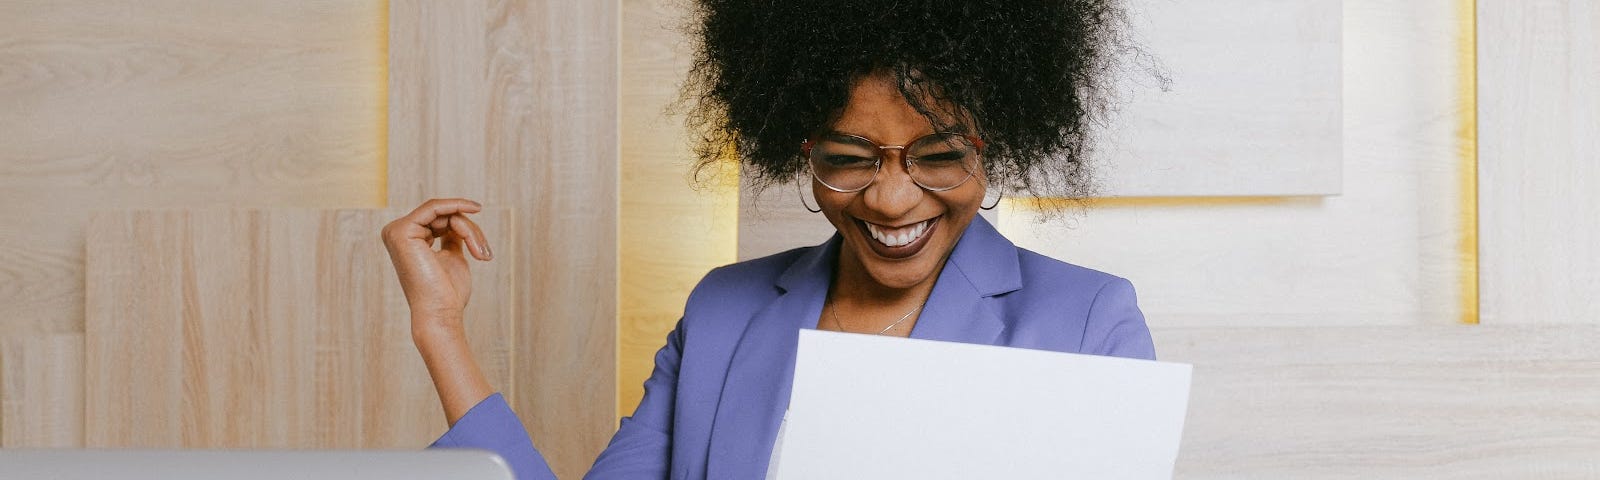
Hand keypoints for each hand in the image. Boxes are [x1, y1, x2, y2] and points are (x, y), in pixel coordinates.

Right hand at [381, 198, 492, 339]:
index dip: (465, 229)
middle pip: (442, 215)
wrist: (440, 313)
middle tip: (485, 254)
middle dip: (470, 230)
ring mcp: (396, 231)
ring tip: (480, 253)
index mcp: (406, 240)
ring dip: (469, 230)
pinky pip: (435, 207)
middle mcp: (396, 233)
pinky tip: (474, 209)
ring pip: (444, 213)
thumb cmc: (448, 292)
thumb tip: (457, 219)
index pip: (439, 220)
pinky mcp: (402, 231)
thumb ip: (451, 237)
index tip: (484, 244)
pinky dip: (457, 207)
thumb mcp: (452, 257)